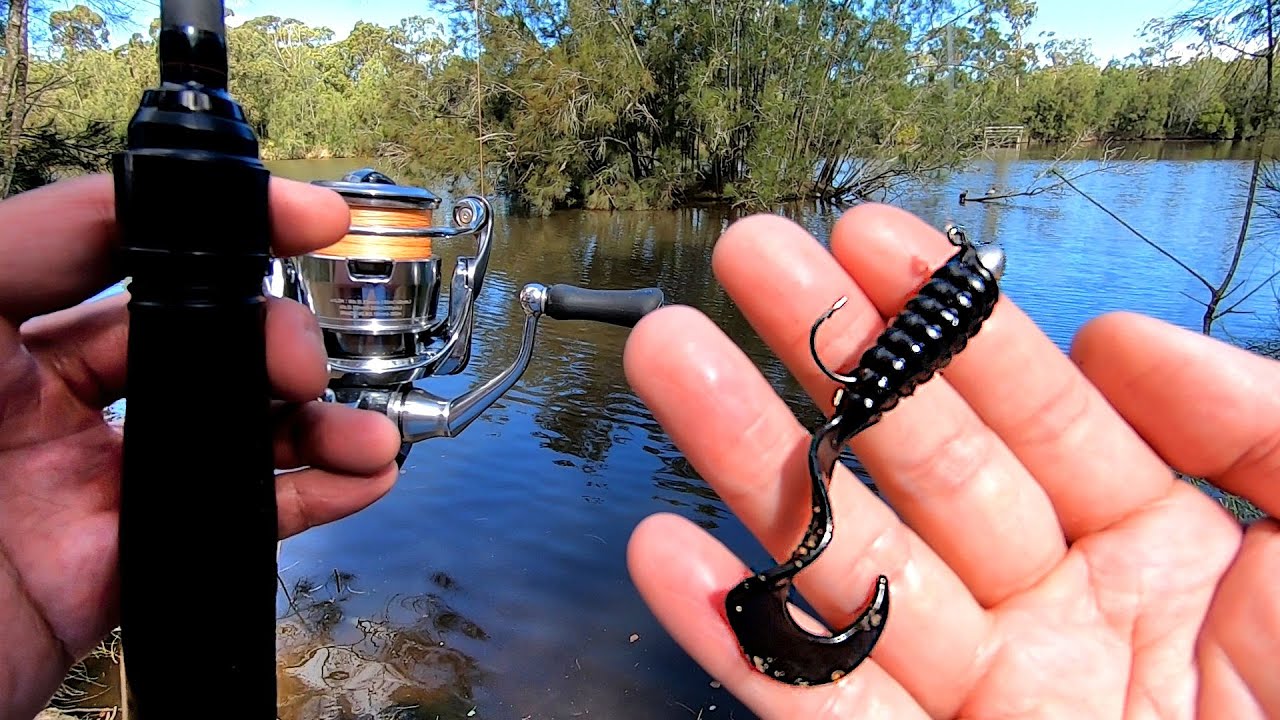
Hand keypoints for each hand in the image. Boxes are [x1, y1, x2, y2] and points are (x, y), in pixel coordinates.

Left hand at [0, 175, 402, 718]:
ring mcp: (104, 481)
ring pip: (237, 434)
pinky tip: (358, 477)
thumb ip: (26, 248)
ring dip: (317, 425)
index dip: (223, 228)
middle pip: (206, 344)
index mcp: (7, 336)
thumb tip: (123, 198)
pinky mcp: (136, 557)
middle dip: (275, 339)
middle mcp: (60, 400)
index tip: (304, 216)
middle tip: (300, 362)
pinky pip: (242, 518)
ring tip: (364, 434)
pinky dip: (313, 497)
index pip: (131, 257)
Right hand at [622, 205, 1277, 718]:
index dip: (948, 320)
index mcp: (1163, 556)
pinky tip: (670, 557)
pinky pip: (818, 712)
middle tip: (746, 261)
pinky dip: (735, 639)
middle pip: (915, 468)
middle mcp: (1060, 617)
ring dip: (749, 464)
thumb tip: (1116, 340)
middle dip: (824, 357)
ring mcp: (991, 703)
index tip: (869, 239)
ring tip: (672, 360)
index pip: (1033, 411)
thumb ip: (1260, 423)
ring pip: (847, 570)